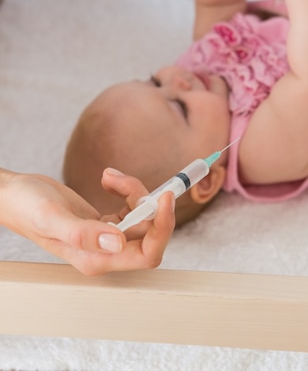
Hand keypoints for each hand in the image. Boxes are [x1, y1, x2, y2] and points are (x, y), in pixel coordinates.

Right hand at [0, 168, 174, 274]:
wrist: (15, 195)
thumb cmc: (27, 207)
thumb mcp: (52, 218)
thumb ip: (84, 233)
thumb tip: (119, 241)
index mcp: (96, 259)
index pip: (147, 254)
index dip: (162, 228)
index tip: (164, 198)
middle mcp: (105, 253)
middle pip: (150, 235)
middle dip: (148, 205)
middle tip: (128, 182)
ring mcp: (106, 238)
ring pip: (142, 217)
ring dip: (133, 192)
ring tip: (109, 176)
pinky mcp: (105, 222)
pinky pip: (131, 208)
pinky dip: (126, 190)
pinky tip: (108, 179)